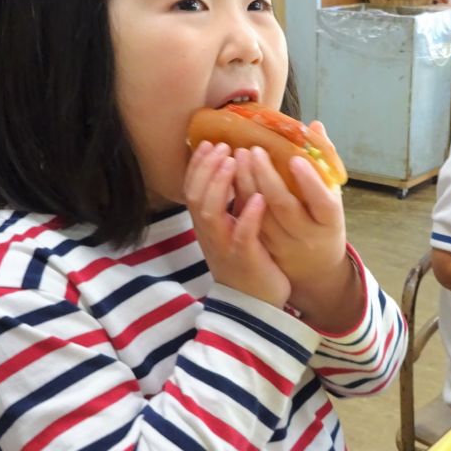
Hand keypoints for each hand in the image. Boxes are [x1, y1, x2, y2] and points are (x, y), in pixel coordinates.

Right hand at [184, 142, 290, 307]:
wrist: (255, 307)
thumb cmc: (249, 263)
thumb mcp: (234, 232)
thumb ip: (232, 206)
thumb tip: (235, 171)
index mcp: (208, 227)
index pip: (193, 190)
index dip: (198, 166)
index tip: (208, 143)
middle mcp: (210, 236)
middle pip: (197, 196)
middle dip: (207, 168)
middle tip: (221, 146)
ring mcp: (225, 248)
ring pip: (212, 213)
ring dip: (221, 185)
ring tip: (233, 161)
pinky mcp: (244, 260)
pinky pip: (242, 236)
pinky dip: (247, 216)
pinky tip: (258, 198)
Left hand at [232, 131, 362, 330]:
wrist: (316, 268)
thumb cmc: (324, 222)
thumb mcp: (332, 196)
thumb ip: (324, 162)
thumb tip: (314, 126)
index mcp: (330, 222)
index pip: (322, 202)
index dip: (310, 181)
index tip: (295, 159)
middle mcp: (307, 236)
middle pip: (284, 206)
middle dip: (266, 176)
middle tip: (253, 149)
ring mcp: (284, 244)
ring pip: (261, 213)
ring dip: (246, 183)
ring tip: (239, 155)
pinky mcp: (265, 248)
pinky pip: (247, 220)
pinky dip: (238, 197)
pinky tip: (230, 176)